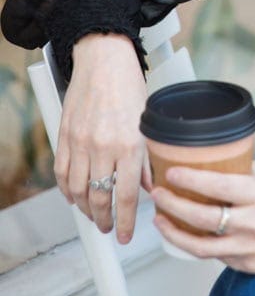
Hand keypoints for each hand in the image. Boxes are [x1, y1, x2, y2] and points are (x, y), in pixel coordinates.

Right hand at [54, 33, 149, 243]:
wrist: (103, 59)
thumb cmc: (128, 85)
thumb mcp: (148, 122)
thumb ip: (148, 158)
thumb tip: (150, 187)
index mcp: (129, 145)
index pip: (127, 196)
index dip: (126, 222)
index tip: (126, 235)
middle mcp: (103, 147)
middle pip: (100, 198)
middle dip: (105, 219)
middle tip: (108, 228)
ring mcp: (80, 143)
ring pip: (78, 191)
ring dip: (85, 209)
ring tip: (93, 215)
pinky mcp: (64, 137)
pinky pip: (62, 173)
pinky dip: (67, 190)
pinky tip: (74, 196)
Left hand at [151, 161, 254, 272]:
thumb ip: (242, 170)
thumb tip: (210, 161)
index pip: (220, 187)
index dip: (191, 180)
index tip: (172, 173)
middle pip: (204, 218)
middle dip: (174, 206)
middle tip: (158, 195)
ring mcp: (249, 248)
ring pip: (201, 246)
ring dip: (174, 232)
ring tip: (160, 219)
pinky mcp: (247, 265)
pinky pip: (214, 256)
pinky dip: (194, 244)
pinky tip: (183, 233)